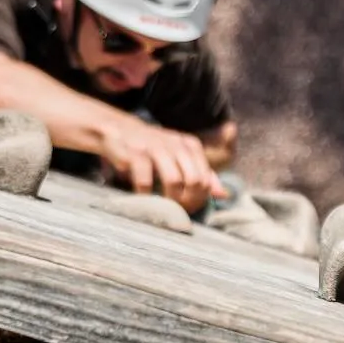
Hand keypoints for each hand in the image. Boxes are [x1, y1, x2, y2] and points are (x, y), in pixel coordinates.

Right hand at [96, 120, 220, 210]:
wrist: (120, 131)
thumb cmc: (154, 149)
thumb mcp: (181, 157)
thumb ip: (203, 174)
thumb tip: (223, 195)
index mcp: (191, 146)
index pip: (206, 178)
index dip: (200, 199)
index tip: (188, 207)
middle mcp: (176, 144)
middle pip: (195, 181)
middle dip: (188, 201)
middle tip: (177, 211)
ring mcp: (156, 148)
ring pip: (174, 181)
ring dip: (170, 201)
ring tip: (163, 208)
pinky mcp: (136, 154)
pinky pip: (146, 182)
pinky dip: (146, 196)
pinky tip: (144, 198)